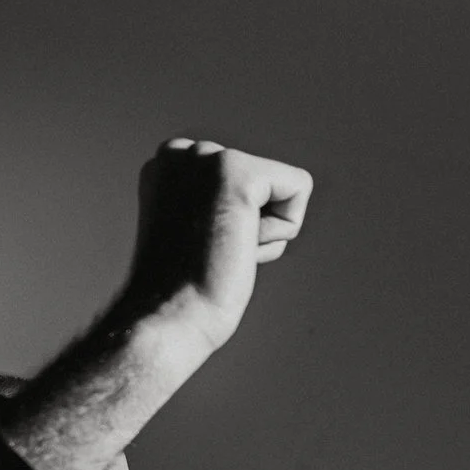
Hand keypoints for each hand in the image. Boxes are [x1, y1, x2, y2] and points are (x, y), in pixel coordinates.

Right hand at [122, 139, 313, 352]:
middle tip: (212, 254)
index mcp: (170, 163)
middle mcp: (182, 150)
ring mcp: (205, 157)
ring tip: (220, 252)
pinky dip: (281, 230)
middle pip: (269, 183)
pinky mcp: (234, 171)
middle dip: (255, 225)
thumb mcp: (196, 231)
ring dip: (266, 232)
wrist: (169, 318)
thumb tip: (248, 209)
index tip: (200, 249)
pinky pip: (299, 187)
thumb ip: (219, 205)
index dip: (239, 226)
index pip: (249, 182)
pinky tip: (239, 248)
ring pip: (285, 187)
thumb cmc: (184, 292)